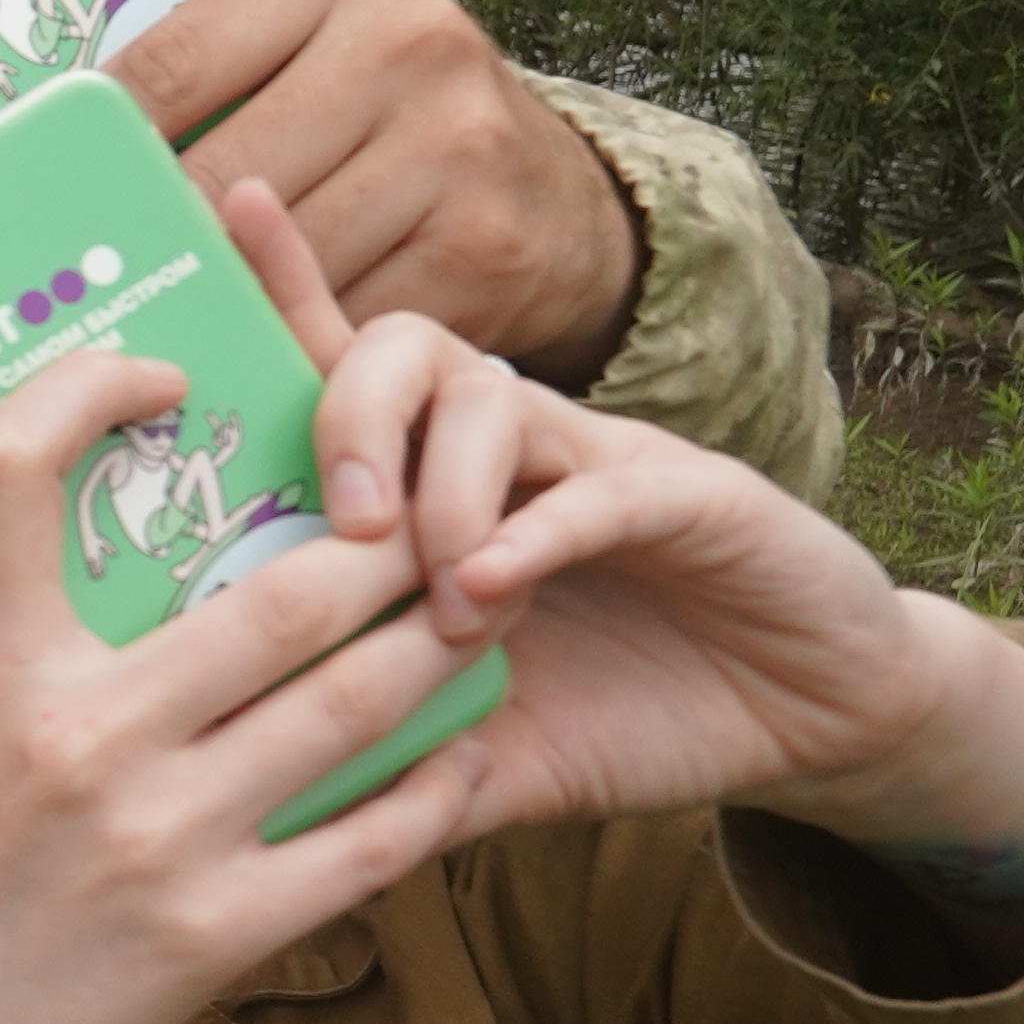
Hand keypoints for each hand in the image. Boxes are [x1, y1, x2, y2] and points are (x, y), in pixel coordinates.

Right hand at [0, 340, 502, 1023]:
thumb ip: (43, 630)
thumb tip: (160, 521)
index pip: (17, 461)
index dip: (93, 381)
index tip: (167, 375)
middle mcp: (76, 735)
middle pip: (286, 589)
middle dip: (388, 545)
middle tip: (433, 518)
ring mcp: (156, 837)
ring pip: (361, 704)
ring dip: (442, 647)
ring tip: (477, 613)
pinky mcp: (218, 932)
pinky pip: (375, 838)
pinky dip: (437, 785)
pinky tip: (462, 752)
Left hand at [64, 0, 644, 384]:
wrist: (552, 190)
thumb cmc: (376, 79)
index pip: (163, 64)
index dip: (89, 139)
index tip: (37, 182)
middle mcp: (413, 38)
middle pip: (212, 174)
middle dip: (151, 232)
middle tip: (91, 271)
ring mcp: (457, 145)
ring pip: (270, 254)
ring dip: (216, 297)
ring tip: (165, 315)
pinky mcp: (485, 248)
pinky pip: (337, 315)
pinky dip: (288, 339)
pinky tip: (260, 341)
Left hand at [229, 187, 1023, 921]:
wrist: (809, 723)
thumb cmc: (633, 711)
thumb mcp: (489, 754)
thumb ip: (390, 766)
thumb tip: (265, 815)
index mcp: (444, 486)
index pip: (342, 369)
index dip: (281, 288)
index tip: (214, 208)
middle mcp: (511, 448)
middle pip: (400, 348)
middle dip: (346, 413)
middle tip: (340, 521)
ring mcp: (599, 462)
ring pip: (488, 397)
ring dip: (439, 490)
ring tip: (434, 593)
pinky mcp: (691, 497)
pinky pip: (594, 485)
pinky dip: (531, 533)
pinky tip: (492, 592)